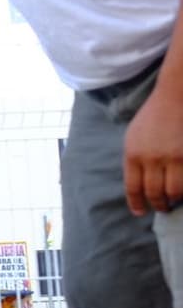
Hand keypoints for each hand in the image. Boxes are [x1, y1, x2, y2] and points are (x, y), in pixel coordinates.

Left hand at [124, 85, 182, 214]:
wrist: (175, 95)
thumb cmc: (153, 116)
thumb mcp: (133, 138)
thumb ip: (134, 160)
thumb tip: (137, 186)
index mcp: (133, 155)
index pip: (133, 188)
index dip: (137, 204)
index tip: (141, 212)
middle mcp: (152, 158)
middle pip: (154, 193)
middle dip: (158, 205)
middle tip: (163, 208)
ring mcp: (174, 157)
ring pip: (175, 191)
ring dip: (175, 198)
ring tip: (176, 199)